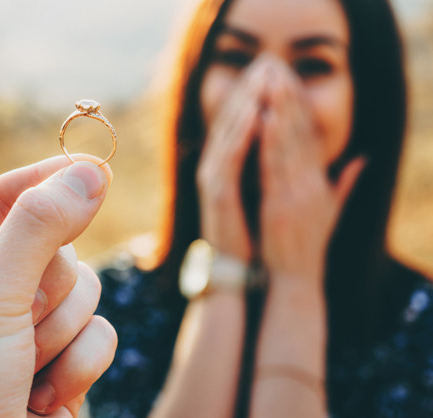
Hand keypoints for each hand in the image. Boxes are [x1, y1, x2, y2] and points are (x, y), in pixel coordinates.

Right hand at [197, 57, 271, 260]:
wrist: (237, 267)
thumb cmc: (253, 232)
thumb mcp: (266, 192)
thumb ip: (274, 167)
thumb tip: (294, 146)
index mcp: (228, 166)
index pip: (241, 122)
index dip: (256, 95)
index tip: (274, 72)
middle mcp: (216, 166)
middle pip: (231, 119)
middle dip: (249, 89)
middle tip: (266, 61)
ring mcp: (213, 177)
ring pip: (229, 131)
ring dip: (245, 101)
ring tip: (262, 76)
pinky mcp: (216, 191)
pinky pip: (229, 155)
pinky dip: (241, 132)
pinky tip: (256, 111)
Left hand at [259, 62, 363, 287]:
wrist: (296, 278)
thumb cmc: (308, 245)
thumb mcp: (330, 211)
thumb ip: (344, 183)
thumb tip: (361, 159)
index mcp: (320, 183)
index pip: (312, 138)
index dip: (302, 107)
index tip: (291, 82)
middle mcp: (311, 184)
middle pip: (302, 134)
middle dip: (290, 99)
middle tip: (280, 69)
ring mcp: (295, 194)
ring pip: (289, 144)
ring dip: (280, 111)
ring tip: (272, 82)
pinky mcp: (280, 204)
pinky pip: (273, 167)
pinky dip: (269, 142)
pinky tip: (262, 119)